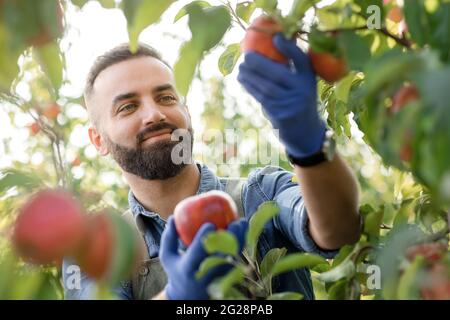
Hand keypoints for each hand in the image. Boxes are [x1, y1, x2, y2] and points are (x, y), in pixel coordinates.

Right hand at [160, 216, 247, 299]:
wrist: (189, 294)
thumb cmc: (177, 269)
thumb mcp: (167, 257)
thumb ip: (169, 238)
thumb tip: (172, 217)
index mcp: (189, 268)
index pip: (198, 253)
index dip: (205, 238)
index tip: (210, 224)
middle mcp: (206, 273)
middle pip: (222, 255)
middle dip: (230, 238)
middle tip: (234, 222)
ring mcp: (219, 276)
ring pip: (233, 256)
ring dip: (240, 239)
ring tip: (242, 222)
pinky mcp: (228, 276)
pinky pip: (237, 258)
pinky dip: (242, 243)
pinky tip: (243, 229)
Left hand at [238, 33, 325, 157]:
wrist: (304, 131)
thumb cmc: (297, 98)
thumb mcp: (301, 82)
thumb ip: (291, 66)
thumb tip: (269, 43)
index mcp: (309, 78)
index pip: (301, 60)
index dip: (290, 48)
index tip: (276, 37)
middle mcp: (303, 91)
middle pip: (279, 74)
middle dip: (259, 64)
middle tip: (246, 56)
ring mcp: (292, 105)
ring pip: (267, 88)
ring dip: (250, 77)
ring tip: (240, 68)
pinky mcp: (281, 116)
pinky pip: (262, 99)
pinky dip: (250, 88)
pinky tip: (242, 80)